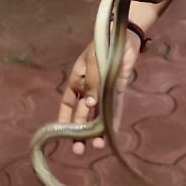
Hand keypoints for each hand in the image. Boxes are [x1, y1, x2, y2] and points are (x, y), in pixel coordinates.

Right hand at [61, 30, 141, 153]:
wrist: (123, 35)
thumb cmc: (101, 46)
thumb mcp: (92, 64)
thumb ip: (91, 85)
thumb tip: (88, 106)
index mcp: (77, 80)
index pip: (67, 104)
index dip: (64, 120)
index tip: (61, 135)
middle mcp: (89, 89)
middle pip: (82, 114)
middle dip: (80, 132)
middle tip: (79, 150)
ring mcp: (103, 90)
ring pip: (98, 114)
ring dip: (96, 130)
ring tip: (97, 146)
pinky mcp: (117, 90)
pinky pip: (114, 107)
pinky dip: (114, 120)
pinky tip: (112, 133)